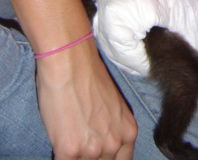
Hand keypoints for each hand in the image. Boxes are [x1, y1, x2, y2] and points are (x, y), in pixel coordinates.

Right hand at [36, 40, 136, 158]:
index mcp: (128, 132)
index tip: (95, 155)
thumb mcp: (112, 106)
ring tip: (68, 137)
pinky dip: (59, 155)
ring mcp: (92, 149)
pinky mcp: (69, 149)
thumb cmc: (88, 75)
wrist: (70, 60)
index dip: (105, 159)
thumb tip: (101, 145)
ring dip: (73, 155)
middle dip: (88, 157)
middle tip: (80, 140)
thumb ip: (111, 129)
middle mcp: (114, 143)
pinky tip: (58, 143)